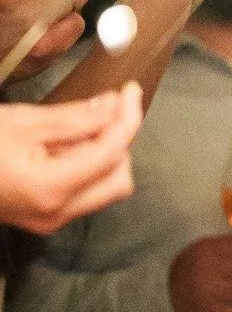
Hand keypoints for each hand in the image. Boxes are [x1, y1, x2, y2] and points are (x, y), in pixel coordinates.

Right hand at [0, 88, 141, 232]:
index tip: (130, 91)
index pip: (111, 153)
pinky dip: (86, 167)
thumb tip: (114, 105)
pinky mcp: (45, 218)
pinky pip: (84, 193)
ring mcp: (51, 221)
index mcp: (51, 187)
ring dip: (104, 155)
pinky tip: (64, 144)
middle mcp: (57, 212)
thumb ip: (73, 118)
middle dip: (119, 143)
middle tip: (104, 109)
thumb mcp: (21, 121)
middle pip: (119, 179)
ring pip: (105, 188)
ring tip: (76, 126)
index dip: (127, 118)